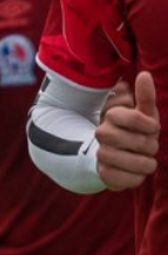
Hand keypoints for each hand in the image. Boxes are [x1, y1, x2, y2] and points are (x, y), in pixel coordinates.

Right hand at [95, 70, 159, 190]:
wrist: (115, 155)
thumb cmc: (134, 131)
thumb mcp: (143, 113)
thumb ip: (145, 96)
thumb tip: (144, 74)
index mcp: (111, 116)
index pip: (135, 118)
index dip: (150, 125)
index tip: (152, 128)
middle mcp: (102, 134)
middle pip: (140, 142)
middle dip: (151, 146)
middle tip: (148, 146)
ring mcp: (102, 154)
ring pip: (138, 163)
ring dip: (147, 163)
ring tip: (144, 160)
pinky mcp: (104, 174)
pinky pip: (131, 180)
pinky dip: (139, 178)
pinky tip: (135, 171)